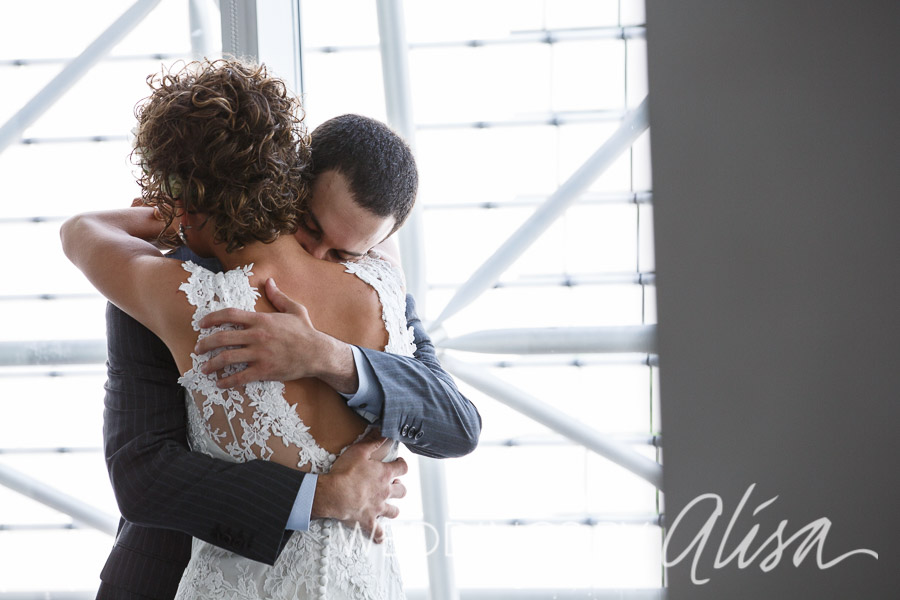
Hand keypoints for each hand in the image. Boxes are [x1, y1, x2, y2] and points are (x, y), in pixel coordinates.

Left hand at [194, 278, 358, 391]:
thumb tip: (269, 281)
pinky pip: (240, 377)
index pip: (229, 315)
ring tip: (203, 368)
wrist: (317, 353)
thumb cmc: (306, 331)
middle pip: (222, 338)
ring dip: (211, 364)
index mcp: (261, 320)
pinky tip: (220, 383)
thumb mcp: (294, 309)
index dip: (211, 318)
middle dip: (205, 344)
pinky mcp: (264, 370)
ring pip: (227, 359)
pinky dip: (227, 382)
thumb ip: (278, 296)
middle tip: (198, 349)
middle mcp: (257, 336)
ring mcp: (260, 354)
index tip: (201, 324)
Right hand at [312, 430, 406, 542]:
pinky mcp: (369, 521)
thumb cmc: (345, 472)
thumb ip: (373, 442)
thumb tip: (384, 432)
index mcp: (384, 474)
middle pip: (402, 491)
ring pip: (394, 511)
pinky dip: (379, 535)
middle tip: (393, 485)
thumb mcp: (359, 451)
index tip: (399, 463)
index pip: (403, 468)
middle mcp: (385, 491)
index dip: (402, 465)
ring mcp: (378, 508)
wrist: (334, 494)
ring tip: (389, 507)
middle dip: (399, 487)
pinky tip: (379, 537)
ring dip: (392, 509)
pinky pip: (378, 533)